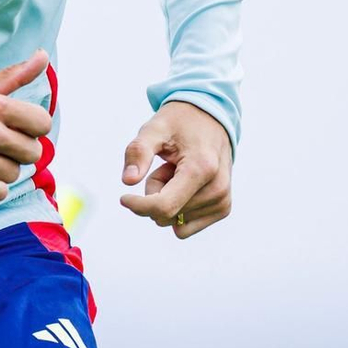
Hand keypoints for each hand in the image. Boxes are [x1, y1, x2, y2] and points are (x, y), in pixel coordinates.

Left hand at [120, 101, 233, 239]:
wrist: (212, 119)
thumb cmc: (179, 123)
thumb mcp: (154, 129)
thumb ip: (138, 151)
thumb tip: (127, 180)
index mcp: (202, 168)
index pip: (164, 207)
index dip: (139, 206)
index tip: (124, 198)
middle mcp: (217, 189)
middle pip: (165, 214)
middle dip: (155, 194)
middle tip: (166, 167)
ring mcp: (222, 201)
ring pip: (174, 222)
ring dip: (168, 199)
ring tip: (179, 172)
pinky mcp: (223, 209)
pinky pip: (184, 228)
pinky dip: (179, 209)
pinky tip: (186, 184)